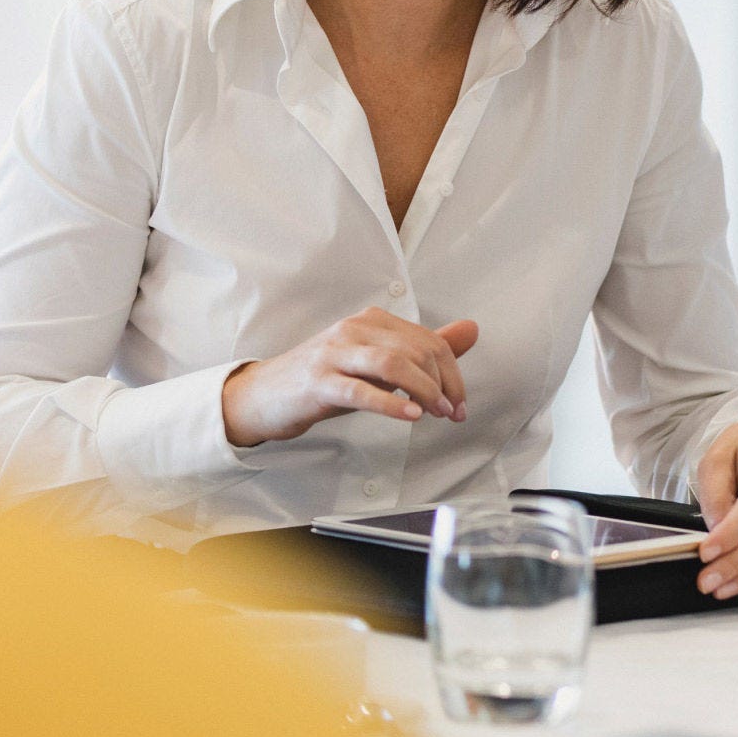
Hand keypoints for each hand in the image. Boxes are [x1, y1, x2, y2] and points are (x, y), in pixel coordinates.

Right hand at [221, 308, 476, 447]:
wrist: (265, 395)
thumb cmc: (325, 379)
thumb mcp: (377, 362)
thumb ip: (423, 348)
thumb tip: (472, 329)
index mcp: (371, 320)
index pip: (427, 340)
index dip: (452, 373)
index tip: (459, 404)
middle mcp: (354, 329)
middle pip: (415, 350)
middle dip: (443, 384)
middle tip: (451, 414)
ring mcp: (334, 354)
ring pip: (392, 363)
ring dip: (423, 391)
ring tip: (436, 414)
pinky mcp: (319, 382)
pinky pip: (360, 390)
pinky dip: (390, 403)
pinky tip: (409, 416)